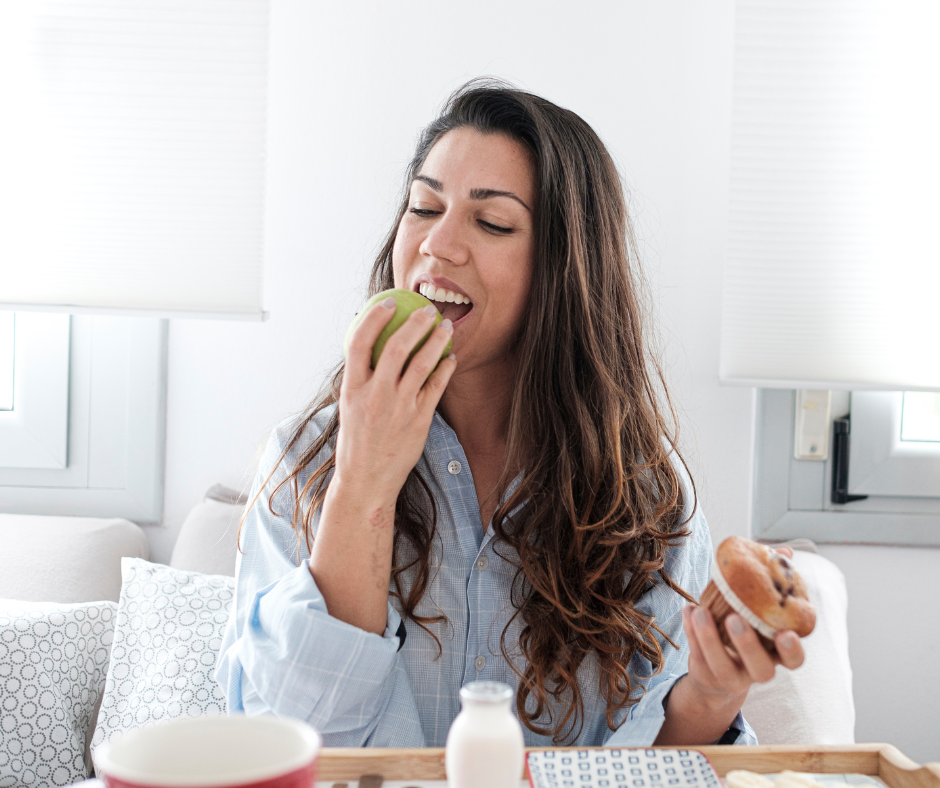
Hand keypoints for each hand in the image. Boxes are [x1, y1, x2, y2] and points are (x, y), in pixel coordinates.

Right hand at [335, 297, 456, 504]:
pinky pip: (436, 387)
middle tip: (428, 310)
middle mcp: (375, 396)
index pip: (359, 342)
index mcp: (352, 389)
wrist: (366, 481)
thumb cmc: (357, 441)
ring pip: (422, 364)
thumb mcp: (349, 406)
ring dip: (437, 340)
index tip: (387, 303)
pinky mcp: (419, 421)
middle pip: (396, 347)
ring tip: (446, 327)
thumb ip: (361, 378)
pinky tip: (451, 358)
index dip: (374, 318)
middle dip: (415, 322)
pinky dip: (445, 369)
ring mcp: (398, 408)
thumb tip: (370, 346)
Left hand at [655, 546, 804, 744]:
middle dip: (747, 644)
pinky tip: (687, 609)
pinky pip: (698, 657)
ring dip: (710, 638)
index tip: (786, 633)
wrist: (716, 670)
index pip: (794, 660)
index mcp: (775, 654)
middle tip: (734, 618)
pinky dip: (691, 633)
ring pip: (724, 667)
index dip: (792, 650)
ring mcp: (732, 677)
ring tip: (699, 610)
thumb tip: (785, 552)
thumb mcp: (757, 609)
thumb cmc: (743, 630)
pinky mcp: (708, 675)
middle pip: (761, 669)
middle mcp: (758, 670)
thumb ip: (770, 583)